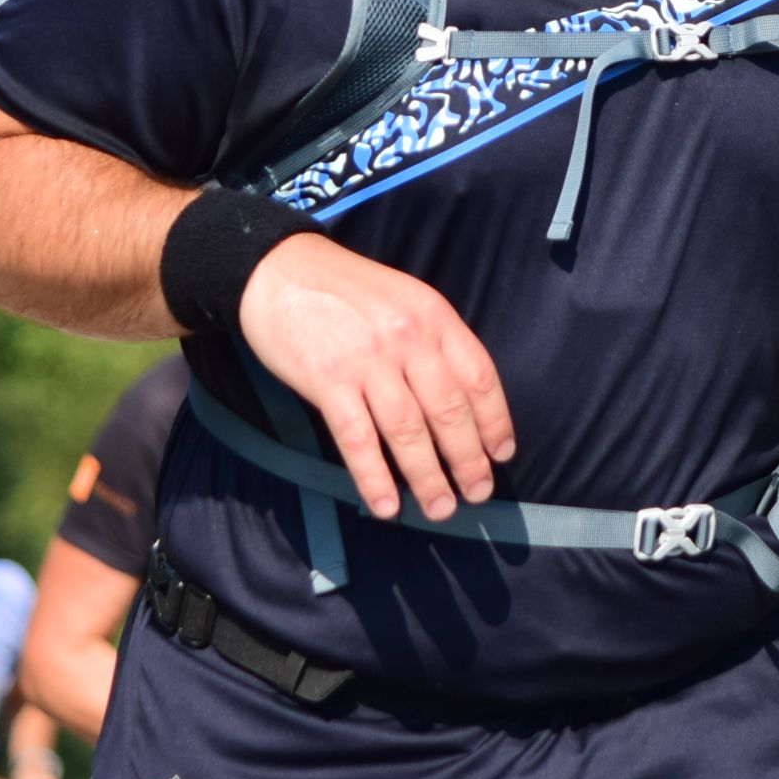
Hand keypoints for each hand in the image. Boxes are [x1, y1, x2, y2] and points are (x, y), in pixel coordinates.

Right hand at [237, 232, 515, 522]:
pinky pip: (358, 440)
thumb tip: (460, 402)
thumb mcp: (403, 299)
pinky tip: (386, 505)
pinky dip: (375, 478)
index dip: (495, 421)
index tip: (501, 454)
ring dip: (428, 478)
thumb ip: (431, 341)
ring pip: (409, 431)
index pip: (479, 376)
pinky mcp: (328, 380)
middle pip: (449, 410)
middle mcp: (407, 337)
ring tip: (440, 509)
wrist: (277, 269)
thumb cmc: (344, 290)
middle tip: (477, 494)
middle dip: (468, 460)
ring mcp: (368, 359)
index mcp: (433, 314)